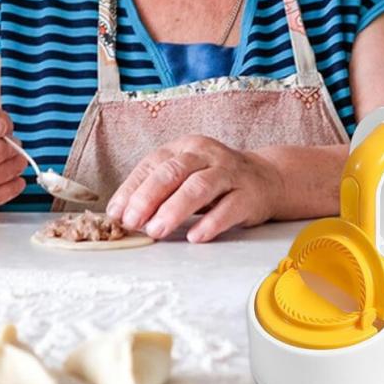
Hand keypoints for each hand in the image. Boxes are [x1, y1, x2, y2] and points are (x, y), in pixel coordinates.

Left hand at [105, 135, 284, 242]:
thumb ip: (157, 190)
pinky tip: (195, 237)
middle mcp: (207, 155)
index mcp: (186, 147)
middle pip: (174, 171)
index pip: (154, 164)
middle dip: (149, 197)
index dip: (133, 188)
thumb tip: (121, 213)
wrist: (266, 179)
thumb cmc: (215, 180)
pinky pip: (228, 207)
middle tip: (132, 222)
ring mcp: (230, 173)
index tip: (117, 213)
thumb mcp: (186, 174)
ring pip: (199, 187)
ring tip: (156, 230)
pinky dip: (210, 223)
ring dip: (174, 210)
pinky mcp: (248, 195)